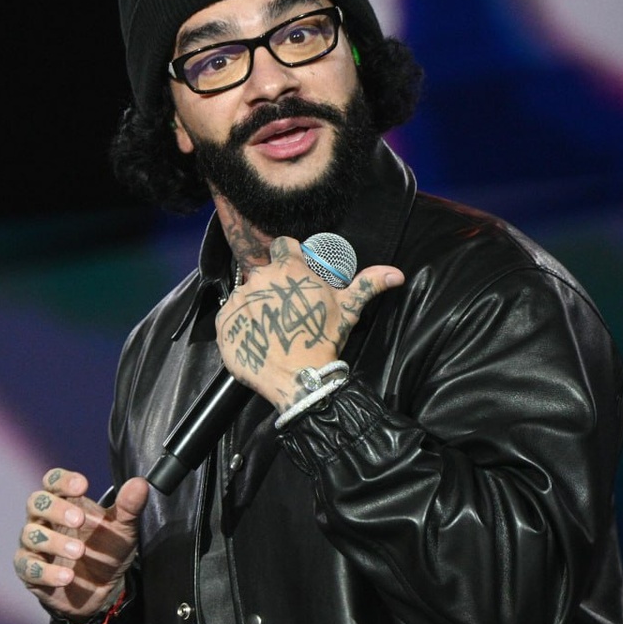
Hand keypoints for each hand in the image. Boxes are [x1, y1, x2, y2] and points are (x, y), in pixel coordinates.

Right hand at [14, 468, 148, 621]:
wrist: (103, 591)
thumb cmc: (106, 550)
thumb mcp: (123, 529)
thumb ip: (129, 507)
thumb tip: (140, 484)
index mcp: (65, 502)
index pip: (53, 480)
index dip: (63, 480)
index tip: (83, 486)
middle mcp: (45, 520)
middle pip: (36, 502)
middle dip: (55, 509)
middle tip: (79, 520)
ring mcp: (35, 546)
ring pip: (30, 534)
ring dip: (55, 542)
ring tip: (79, 551)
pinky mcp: (30, 572)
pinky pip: (28, 567)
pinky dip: (47, 572)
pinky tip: (67, 577)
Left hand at [217, 236, 403, 410]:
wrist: (299, 378)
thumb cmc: (324, 339)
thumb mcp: (348, 309)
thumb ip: (369, 284)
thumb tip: (398, 273)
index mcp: (288, 267)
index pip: (282, 245)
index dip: (288, 257)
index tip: (295, 275)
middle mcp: (260, 277)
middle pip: (264, 272)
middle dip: (274, 286)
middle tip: (287, 310)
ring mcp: (240, 299)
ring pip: (247, 294)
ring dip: (256, 305)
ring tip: (272, 328)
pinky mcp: (224, 322)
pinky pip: (230, 316)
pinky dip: (240, 324)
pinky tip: (256, 337)